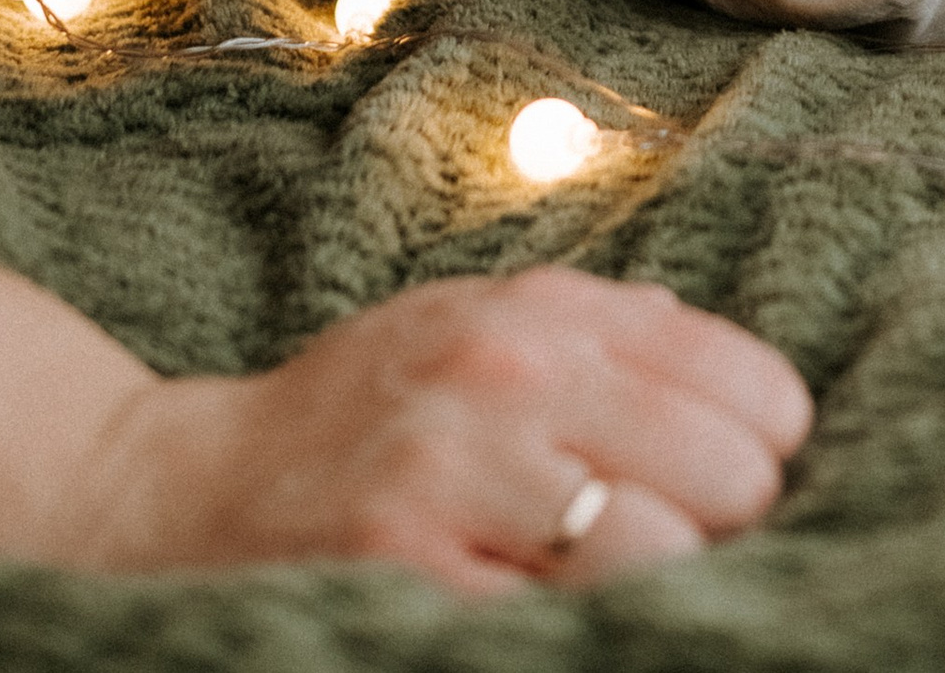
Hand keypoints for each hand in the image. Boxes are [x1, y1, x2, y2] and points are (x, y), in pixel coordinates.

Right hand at [73, 271, 809, 593]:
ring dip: (667, 591)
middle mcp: (504, 377)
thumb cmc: (354, 415)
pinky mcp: (407, 578)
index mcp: (539, 313)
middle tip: (693, 550)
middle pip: (720, 471)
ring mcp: (454, 480)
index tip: (744, 478)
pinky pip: (556, 626)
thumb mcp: (472, 325)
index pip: (740, 382)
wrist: (178, 495)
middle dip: (729, 526)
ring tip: (632, 590)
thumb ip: (599, 330)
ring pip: (654, 553)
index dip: (765, 444)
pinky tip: (564, 623)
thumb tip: (723, 363)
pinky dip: (585, 631)